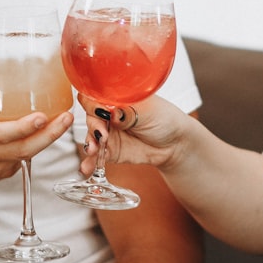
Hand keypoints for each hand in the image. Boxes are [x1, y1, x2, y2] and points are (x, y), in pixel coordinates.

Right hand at [0, 56, 73, 187]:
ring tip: (64, 121)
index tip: (42, 116)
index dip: (23, 127)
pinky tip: (46, 132)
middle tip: (67, 117)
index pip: (1, 135)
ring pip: (25, 157)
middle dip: (49, 135)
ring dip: (47, 140)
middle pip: (22, 150)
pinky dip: (34, 147)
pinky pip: (21, 162)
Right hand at [77, 93, 192, 174]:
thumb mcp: (146, 110)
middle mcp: (109, 114)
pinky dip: (90, 161)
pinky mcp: (110, 151)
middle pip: (91, 116)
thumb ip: (126, 110)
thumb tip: (109, 111)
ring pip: (91, 136)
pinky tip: (87, 166)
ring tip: (93, 149)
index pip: (96, 96)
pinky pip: (96, 156)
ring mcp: (108, 133)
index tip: (100, 111)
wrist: (175, 143)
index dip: (93, 103)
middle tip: (101, 133)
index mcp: (116, 98)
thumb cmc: (164, 119)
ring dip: (89, 142)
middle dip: (93, 124)